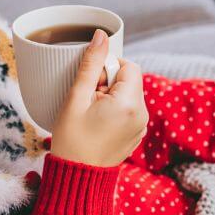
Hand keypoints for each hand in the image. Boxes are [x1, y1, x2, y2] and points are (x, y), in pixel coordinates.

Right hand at [50, 29, 147, 166]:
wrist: (76, 179)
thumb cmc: (72, 140)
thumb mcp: (76, 98)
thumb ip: (90, 64)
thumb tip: (101, 35)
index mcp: (130, 103)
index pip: (128, 66)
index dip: (107, 69)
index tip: (90, 85)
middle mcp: (142, 114)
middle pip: (129, 80)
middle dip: (107, 83)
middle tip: (87, 100)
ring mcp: (141, 126)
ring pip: (128, 95)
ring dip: (109, 96)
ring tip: (90, 113)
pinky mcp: (136, 134)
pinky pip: (128, 110)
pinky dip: (113, 110)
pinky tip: (96, 123)